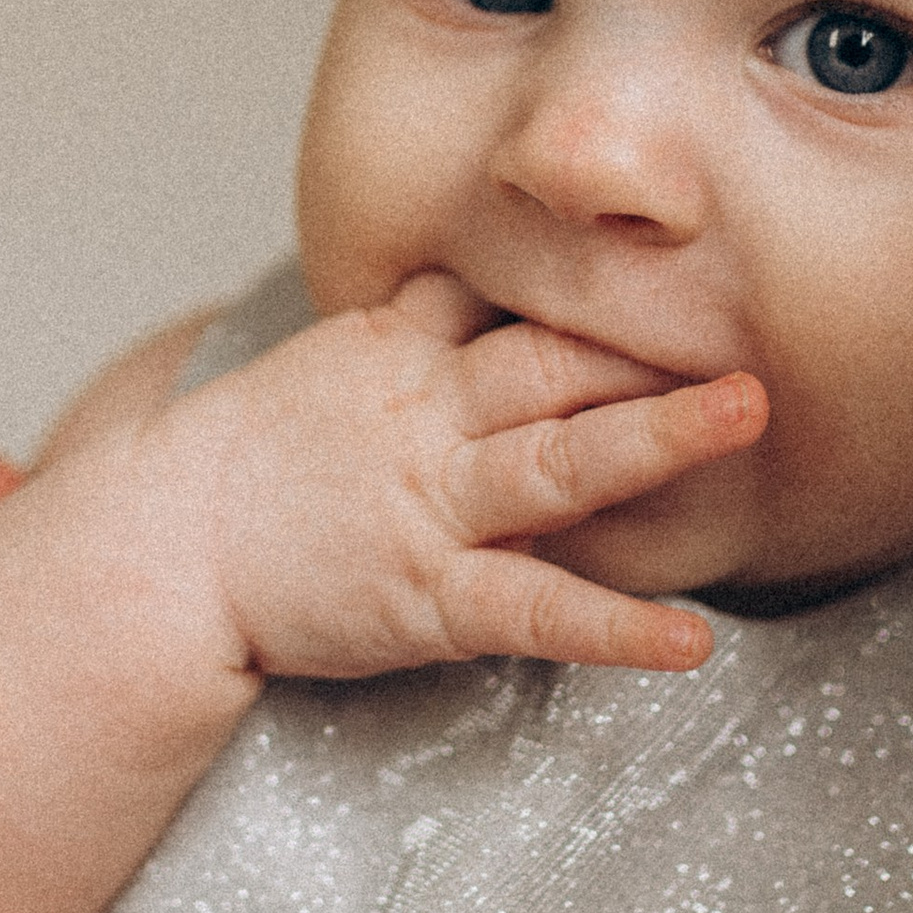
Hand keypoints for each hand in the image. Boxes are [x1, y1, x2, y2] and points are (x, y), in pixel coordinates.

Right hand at [177, 277, 763, 681]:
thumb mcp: (330, 361)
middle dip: (650, 343)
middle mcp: (427, 416)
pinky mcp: (429, 595)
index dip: (601, 289)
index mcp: (402, 352)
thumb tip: (483, 276)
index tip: (685, 270)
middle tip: (750, 324)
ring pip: (557, 460)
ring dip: (656, 435)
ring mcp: (432, 504)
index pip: (510, 303)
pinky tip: (687, 642)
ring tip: (746, 415)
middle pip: (550, 362)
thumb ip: (417, 323)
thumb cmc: (249, 463)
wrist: (162, 549)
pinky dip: (615, 628)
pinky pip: (535, 610)